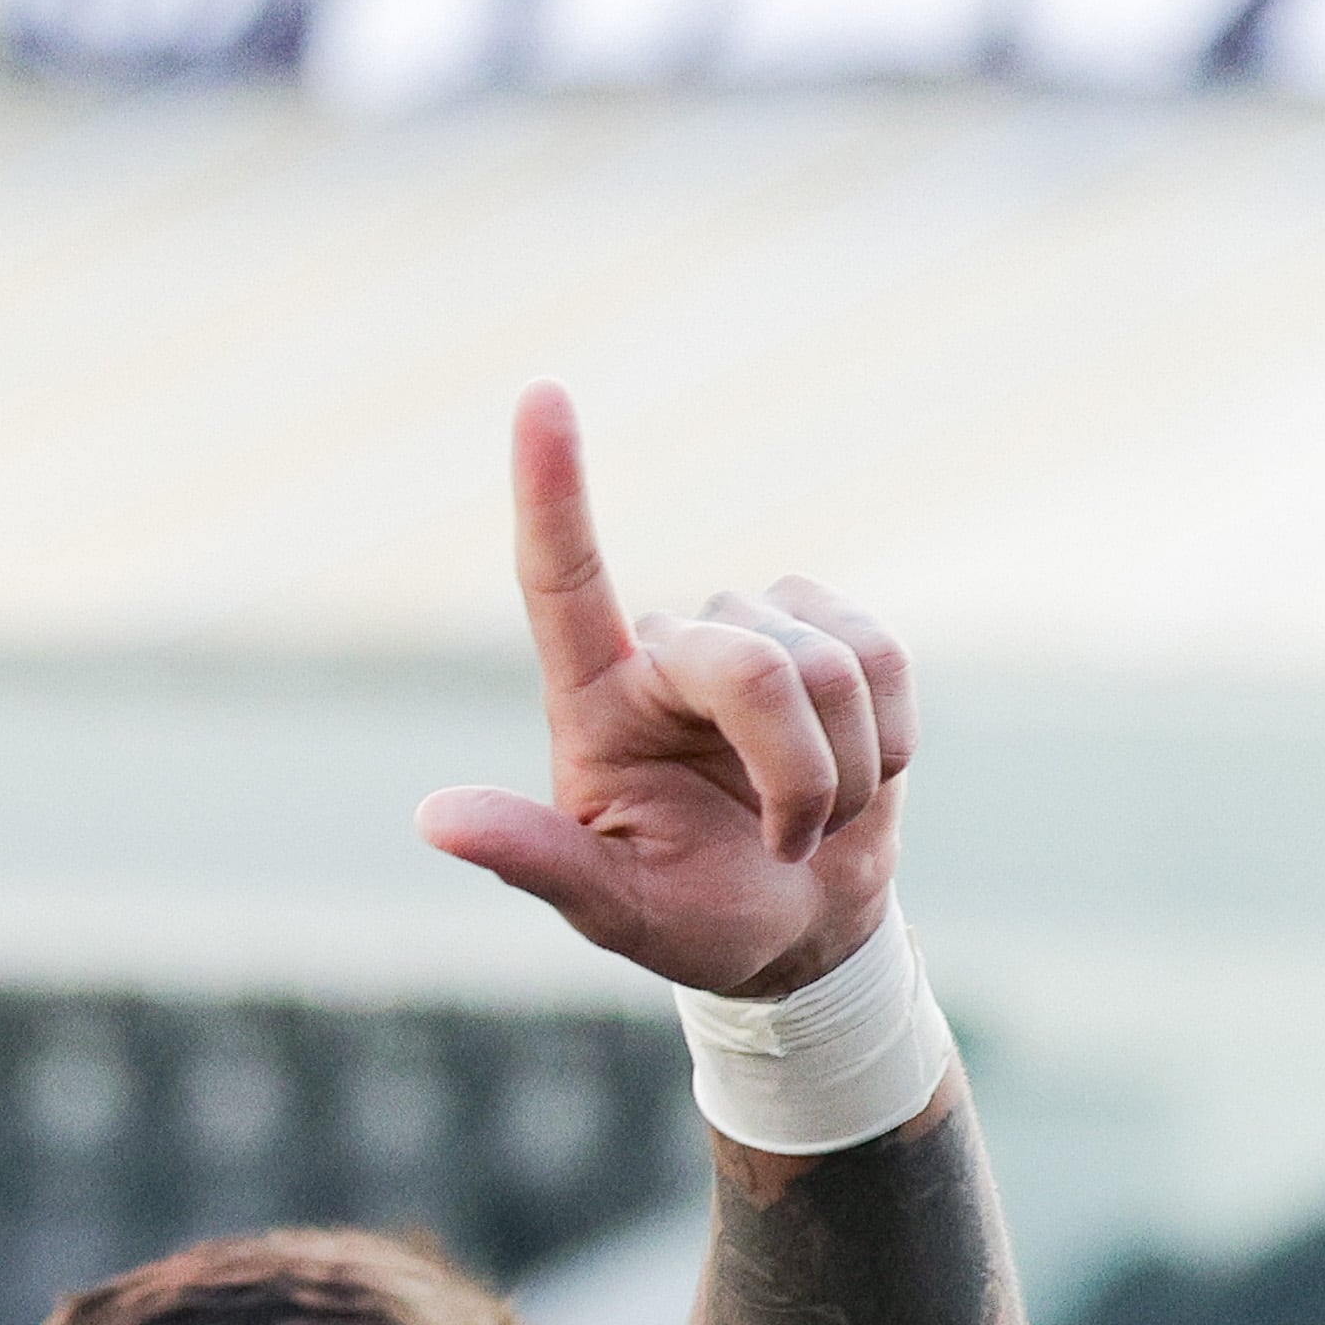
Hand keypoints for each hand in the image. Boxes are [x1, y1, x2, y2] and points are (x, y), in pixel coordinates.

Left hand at [419, 383, 908, 998]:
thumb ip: (533, 861)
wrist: (798, 930)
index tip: (542, 394)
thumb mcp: (608, 908)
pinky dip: (890, 741)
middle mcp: (665, 653)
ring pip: (833, 663)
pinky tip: (859, 777)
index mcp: (592, 703)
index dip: (552, 490)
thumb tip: (434, 820)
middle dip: (795, 766)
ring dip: (844, 769)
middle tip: (788, 843)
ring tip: (810, 821)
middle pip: (752, 661)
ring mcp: (755, 636)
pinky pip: (887, 657)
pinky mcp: (835, 635)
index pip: (561, 579)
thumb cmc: (690, 921)